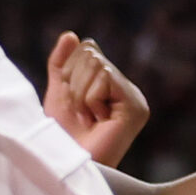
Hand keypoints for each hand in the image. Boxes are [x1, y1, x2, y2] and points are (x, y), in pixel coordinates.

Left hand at [44, 31, 149, 166]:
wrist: (67, 160)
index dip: (68, 69)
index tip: (70, 99)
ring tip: (87, 117)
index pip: (87, 48)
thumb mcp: (58, 91)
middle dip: (73, 80)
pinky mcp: (136, 107)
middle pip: (90, 52)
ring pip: (96, 63)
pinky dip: (90, 97)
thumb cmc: (62, 132)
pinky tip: (98, 120)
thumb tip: (71, 34)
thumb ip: (62, 62)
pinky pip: (104, 77)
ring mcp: (134, 98)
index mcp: (112, 84)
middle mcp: (127, 89)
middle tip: (79, 111)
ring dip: (80, 92)